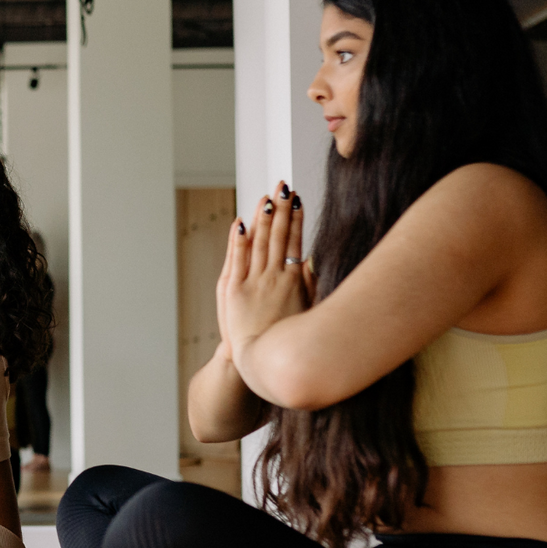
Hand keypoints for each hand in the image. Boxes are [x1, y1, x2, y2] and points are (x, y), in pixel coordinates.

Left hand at [222, 182, 311, 372]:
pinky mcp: (234, 290)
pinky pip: (236, 259)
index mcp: (296, 281)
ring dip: (262, 218)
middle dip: (280, 209)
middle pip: (279, 235)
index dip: (296, 218)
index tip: (297, 199)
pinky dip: (239, 239)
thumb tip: (313, 259)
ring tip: (266, 197)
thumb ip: (311, 283)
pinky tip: (241, 222)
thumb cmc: (287, 338)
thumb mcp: (309, 310)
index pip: (296, 241)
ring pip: (259, 243)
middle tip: (282, 186)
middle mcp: (276, 277)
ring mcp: (254, 282)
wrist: (260, 361)